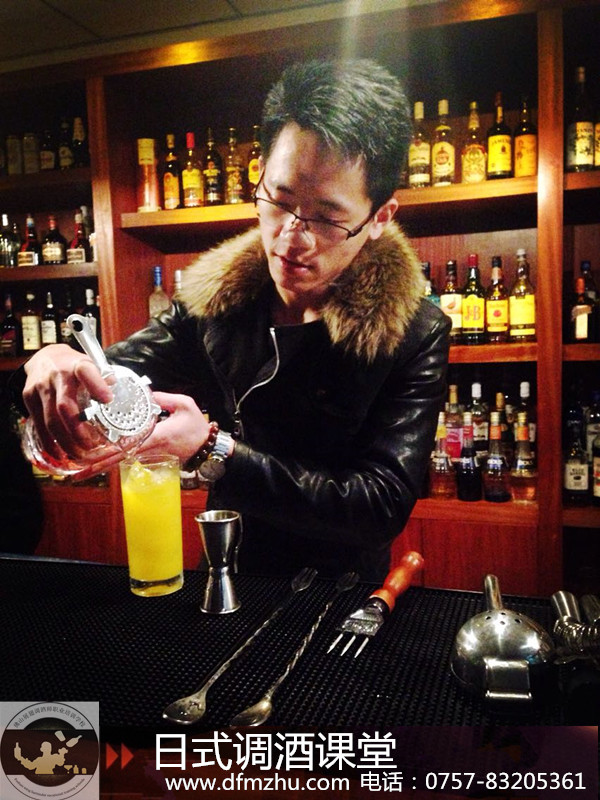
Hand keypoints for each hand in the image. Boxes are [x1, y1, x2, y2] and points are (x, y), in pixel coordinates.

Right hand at [23, 345, 113, 459]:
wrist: (44, 356)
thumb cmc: (73, 366)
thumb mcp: (91, 365)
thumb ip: (104, 380)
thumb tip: (116, 395)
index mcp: (77, 365)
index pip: (86, 372)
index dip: (97, 386)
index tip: (108, 400)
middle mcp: (57, 375)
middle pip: (65, 406)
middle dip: (78, 430)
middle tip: (90, 446)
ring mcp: (41, 387)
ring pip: (51, 420)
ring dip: (65, 441)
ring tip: (78, 455)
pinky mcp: (29, 397)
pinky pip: (38, 424)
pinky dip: (49, 442)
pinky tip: (59, 454)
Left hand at [72, 391, 210, 479]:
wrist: (207, 449)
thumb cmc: (197, 428)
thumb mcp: (184, 405)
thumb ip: (163, 398)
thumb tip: (145, 394)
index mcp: (156, 436)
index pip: (127, 446)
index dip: (107, 454)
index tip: (90, 459)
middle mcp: (150, 450)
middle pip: (119, 460)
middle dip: (98, 468)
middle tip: (77, 474)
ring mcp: (150, 456)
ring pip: (122, 462)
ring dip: (103, 466)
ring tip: (82, 470)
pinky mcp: (152, 457)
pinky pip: (129, 459)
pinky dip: (114, 462)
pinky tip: (100, 462)